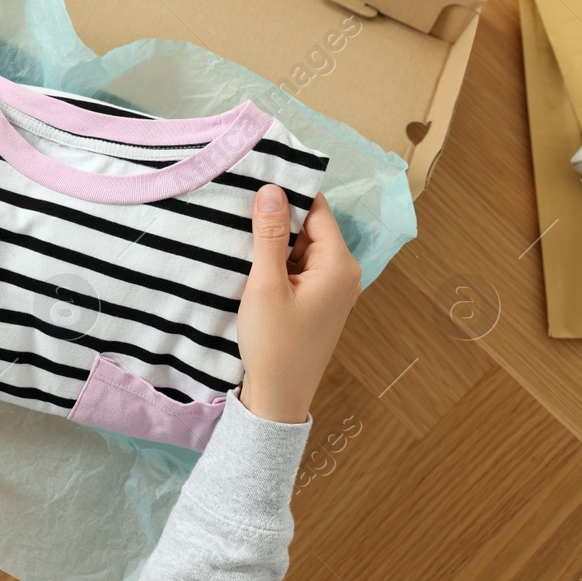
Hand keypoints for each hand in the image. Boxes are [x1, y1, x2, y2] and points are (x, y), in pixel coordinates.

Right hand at [235, 186, 360, 424]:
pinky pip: (298, 269)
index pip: (317, 211)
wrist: (278, 398)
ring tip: (238, 234)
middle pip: (309, 229)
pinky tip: (250, 263)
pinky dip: (277, 264)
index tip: (255, 182)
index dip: (288, 195)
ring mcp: (331, 290)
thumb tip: (272, 190)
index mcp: (339, 265)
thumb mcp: (266, 284)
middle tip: (239, 208)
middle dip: (278, 220)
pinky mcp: (317, 303)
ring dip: (274, 243)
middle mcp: (343, 274)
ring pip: (301, 249)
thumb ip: (269, 235)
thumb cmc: (274, 343)